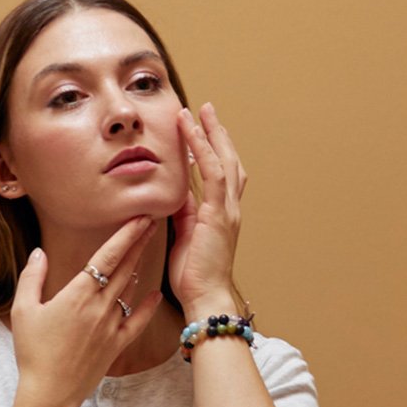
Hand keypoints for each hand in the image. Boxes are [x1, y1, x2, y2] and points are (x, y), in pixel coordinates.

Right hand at [10, 217, 164, 406]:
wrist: (50, 393)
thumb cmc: (33, 351)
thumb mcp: (23, 310)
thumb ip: (31, 278)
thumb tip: (38, 253)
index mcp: (77, 294)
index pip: (107, 256)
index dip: (125, 235)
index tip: (139, 218)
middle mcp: (99, 306)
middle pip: (124, 268)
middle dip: (139, 243)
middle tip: (152, 223)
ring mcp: (111, 326)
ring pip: (129, 290)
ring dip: (138, 268)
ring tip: (146, 249)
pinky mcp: (117, 345)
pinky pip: (138, 322)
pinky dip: (148, 307)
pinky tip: (156, 295)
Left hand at [169, 103, 246, 315]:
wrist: (205, 296)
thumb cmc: (194, 275)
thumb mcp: (185, 235)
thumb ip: (184, 212)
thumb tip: (175, 192)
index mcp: (222, 214)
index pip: (221, 174)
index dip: (214, 150)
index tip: (201, 131)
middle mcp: (230, 207)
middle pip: (228, 160)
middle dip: (218, 133)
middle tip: (207, 110)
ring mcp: (227, 208)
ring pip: (223, 160)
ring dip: (210, 133)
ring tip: (200, 111)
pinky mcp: (218, 212)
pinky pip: (211, 171)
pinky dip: (201, 147)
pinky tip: (190, 130)